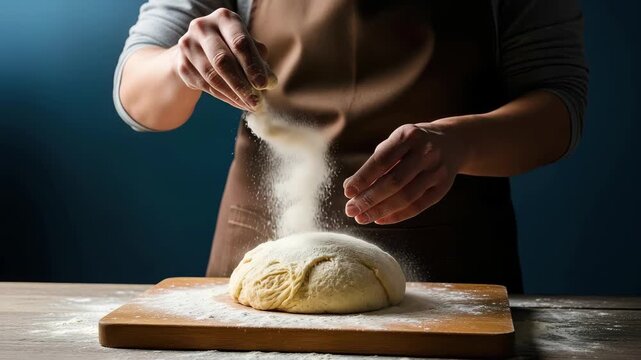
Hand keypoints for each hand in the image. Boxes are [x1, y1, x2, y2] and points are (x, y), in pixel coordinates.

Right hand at [174, 8, 276, 110]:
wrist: (198, 51)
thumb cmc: (231, 47)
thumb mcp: (247, 48)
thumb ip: (259, 61)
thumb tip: (269, 81)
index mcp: (224, 18)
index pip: (240, 42)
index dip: (252, 65)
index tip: (263, 85)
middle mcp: (202, 27)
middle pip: (223, 60)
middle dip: (241, 84)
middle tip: (256, 101)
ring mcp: (188, 45)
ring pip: (212, 76)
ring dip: (233, 94)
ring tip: (249, 105)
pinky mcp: (182, 64)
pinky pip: (204, 85)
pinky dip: (223, 97)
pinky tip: (236, 102)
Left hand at [343, 123, 466, 224]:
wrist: (453, 142)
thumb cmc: (412, 144)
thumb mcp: (395, 143)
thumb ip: (374, 163)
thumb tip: (350, 187)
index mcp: (408, 136)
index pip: (382, 160)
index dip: (363, 178)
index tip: (347, 192)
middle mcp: (425, 152)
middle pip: (394, 181)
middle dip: (369, 198)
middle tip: (350, 210)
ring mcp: (437, 170)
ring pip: (406, 196)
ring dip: (380, 210)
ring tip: (361, 218)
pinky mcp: (443, 187)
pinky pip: (418, 206)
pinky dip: (397, 215)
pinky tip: (379, 219)